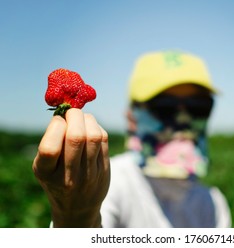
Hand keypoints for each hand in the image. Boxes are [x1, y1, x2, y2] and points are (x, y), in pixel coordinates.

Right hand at [32, 108, 109, 226]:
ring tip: (82, 119)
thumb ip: (50, 141)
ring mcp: (89, 173)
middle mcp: (68, 175)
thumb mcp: (44, 166)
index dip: (55, 126)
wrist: (78, 206)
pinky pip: (104, 139)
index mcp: (46, 173)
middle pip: (76, 137)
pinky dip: (97, 127)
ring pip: (94, 135)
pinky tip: (91, 128)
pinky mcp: (104, 168)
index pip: (50, 148)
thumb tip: (65, 112)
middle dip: (75, 116)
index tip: (58, 120)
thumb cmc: (56, 178)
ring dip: (88, 119)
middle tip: (72, 113)